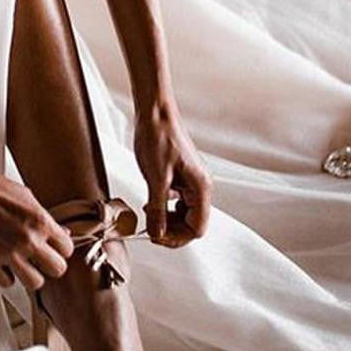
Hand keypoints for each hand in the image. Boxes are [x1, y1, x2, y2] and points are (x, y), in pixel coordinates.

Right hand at [0, 154, 73, 292]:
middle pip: (58, 270)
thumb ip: (44, 218)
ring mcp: (8, 253)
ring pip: (35, 283)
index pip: (67, 249)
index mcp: (40, 221)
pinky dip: (5, 275)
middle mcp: (28, 239)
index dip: (59, 248)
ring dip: (28, 274)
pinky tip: (1, 263)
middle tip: (38, 258)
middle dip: (48, 263)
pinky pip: (7, 283)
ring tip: (20, 263)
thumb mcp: (25, 196)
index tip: (51, 247)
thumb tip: (60, 232)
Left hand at [133, 98, 212, 246]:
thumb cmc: (158, 138)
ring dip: (168, 219)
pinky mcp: (180, 175)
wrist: (155, 112)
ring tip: (149, 215)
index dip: (177, 238)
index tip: (156, 236)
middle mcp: (200, 186)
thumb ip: (158, 209)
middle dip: (172, 230)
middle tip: (150, 229)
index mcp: (201, 188)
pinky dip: (165, 206)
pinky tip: (150, 203)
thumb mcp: (155, 178)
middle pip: (192, 223)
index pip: (197, 228)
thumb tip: (157, 234)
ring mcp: (191, 180)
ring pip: (184, 213)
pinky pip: (177, 200)